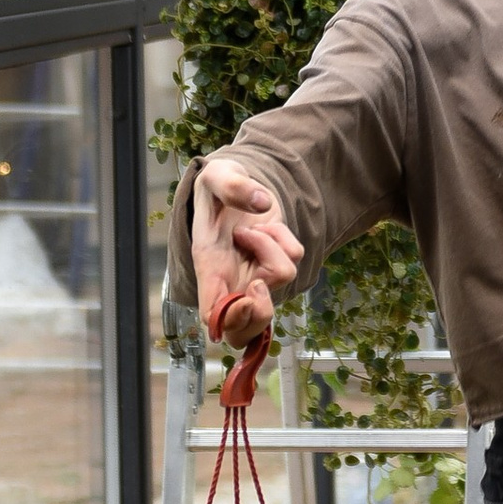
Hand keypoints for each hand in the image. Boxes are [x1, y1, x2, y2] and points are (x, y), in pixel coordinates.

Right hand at [189, 156, 300, 347]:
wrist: (234, 186)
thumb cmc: (216, 188)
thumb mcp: (216, 175)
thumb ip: (232, 185)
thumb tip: (262, 203)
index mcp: (209, 267)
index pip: (213, 313)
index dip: (230, 320)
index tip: (246, 300)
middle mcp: (231, 279)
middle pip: (244, 329)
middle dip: (259, 315)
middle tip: (259, 284)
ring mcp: (255, 275)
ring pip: (279, 286)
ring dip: (272, 251)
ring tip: (251, 231)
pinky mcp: (276, 264)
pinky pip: (293, 258)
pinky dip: (283, 239)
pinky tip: (265, 229)